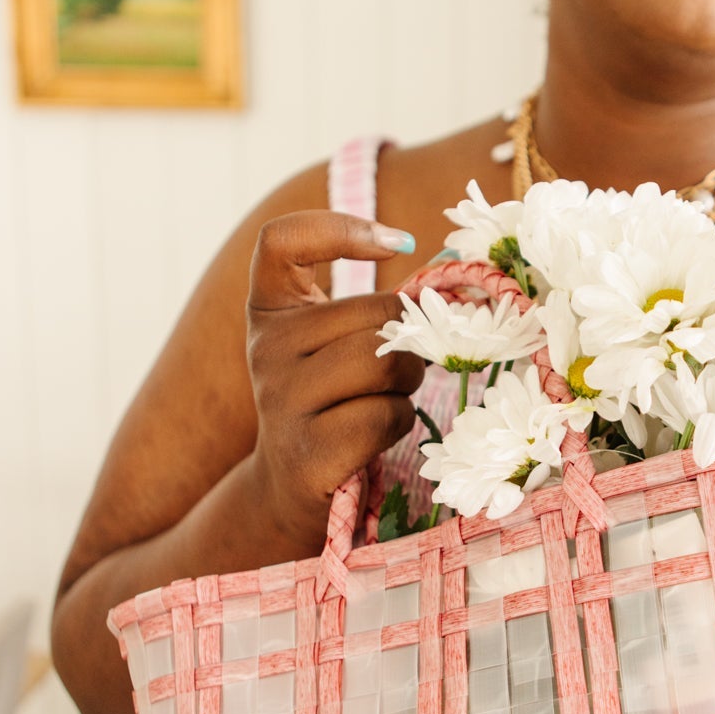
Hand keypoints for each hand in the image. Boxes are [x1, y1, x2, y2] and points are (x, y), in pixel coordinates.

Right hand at [245, 211, 425, 548]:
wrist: (291, 485)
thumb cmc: (332, 399)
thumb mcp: (331, 341)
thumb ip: (370, 307)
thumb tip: (449, 273)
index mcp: (270, 309)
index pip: (281, 240)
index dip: (341, 227)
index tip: (400, 242)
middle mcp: (265, 347)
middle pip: (375, 312)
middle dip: (409, 340)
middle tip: (392, 371)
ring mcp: (280, 400)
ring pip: (386, 362)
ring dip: (408, 382)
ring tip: (383, 398)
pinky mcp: (306, 450)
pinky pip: (386, 415)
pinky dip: (398, 423)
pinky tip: (373, 434)